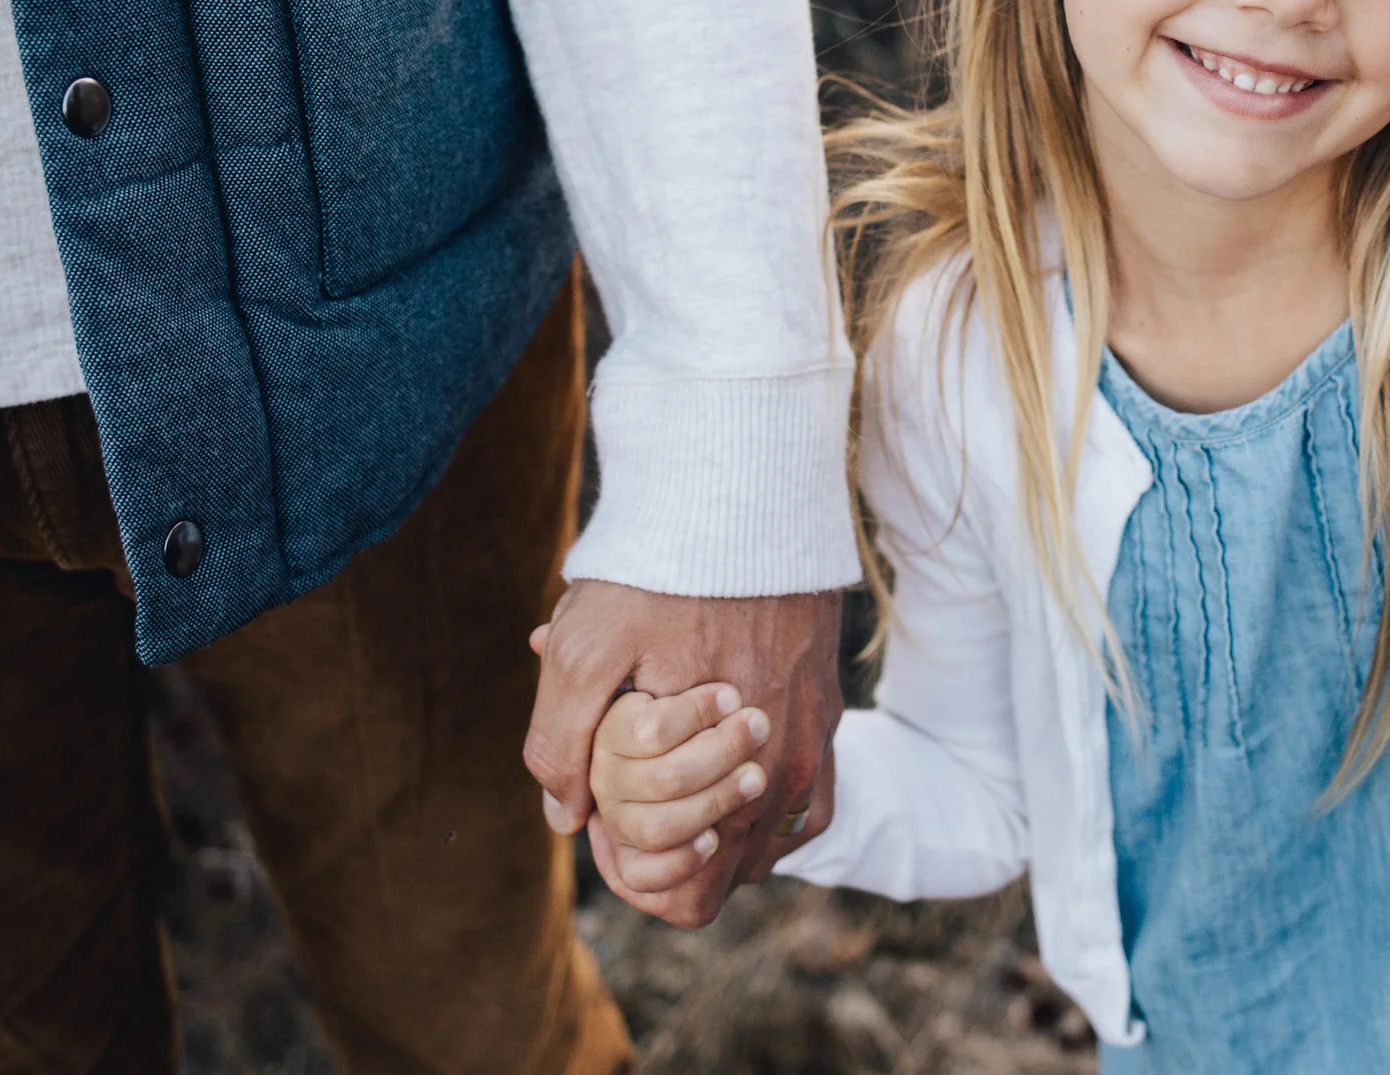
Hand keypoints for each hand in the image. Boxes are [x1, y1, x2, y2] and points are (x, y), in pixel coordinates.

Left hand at [523, 581, 841, 927]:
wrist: (744, 494)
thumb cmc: (658, 569)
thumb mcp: (584, 648)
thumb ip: (561, 742)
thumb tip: (566, 816)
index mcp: (723, 771)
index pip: (688, 894)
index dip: (633, 876)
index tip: (600, 822)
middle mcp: (783, 768)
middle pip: (729, 876)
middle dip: (673, 855)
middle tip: (625, 801)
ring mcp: (814, 741)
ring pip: (770, 843)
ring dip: (721, 834)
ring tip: (669, 786)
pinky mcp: (828, 710)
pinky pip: (808, 803)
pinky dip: (769, 810)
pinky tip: (727, 779)